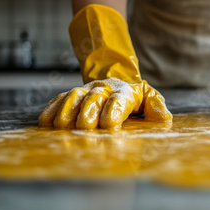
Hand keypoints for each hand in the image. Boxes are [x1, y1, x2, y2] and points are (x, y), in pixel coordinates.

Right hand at [38, 78, 171, 128]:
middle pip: (94, 98)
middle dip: (89, 113)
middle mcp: (103, 89)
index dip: (113, 111)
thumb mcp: (149, 99)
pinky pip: (58, 100)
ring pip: (74, 97)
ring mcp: (85, 91)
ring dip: (68, 112)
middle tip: (85, 129)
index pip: (119, 100)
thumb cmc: (135, 98)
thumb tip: (164, 117)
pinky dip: (51, 110)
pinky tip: (45, 123)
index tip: (109, 125)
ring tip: (63, 127)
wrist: (115, 80)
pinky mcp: (71, 95)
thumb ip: (156, 106)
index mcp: (125, 92)